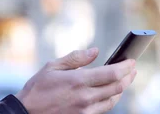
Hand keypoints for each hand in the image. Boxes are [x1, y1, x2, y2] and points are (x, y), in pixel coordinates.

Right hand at [14, 48, 136, 113]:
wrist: (28, 112)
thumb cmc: (38, 88)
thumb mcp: (52, 67)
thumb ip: (76, 58)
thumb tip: (95, 51)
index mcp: (78, 81)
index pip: (112, 73)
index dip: (125, 66)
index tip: (131, 60)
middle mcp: (86, 97)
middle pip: (117, 87)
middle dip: (128, 76)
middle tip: (132, 68)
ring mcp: (86, 110)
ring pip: (113, 99)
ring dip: (121, 88)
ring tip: (124, 79)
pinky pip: (104, 108)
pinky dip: (111, 98)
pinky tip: (110, 91)